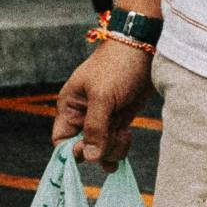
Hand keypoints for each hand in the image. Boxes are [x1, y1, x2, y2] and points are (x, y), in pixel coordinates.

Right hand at [53, 27, 154, 162]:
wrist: (145, 49)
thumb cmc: (118, 65)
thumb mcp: (102, 96)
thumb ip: (95, 128)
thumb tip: (90, 157)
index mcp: (70, 107)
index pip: (60, 140)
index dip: (72, 151)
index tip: (90, 149)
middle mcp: (83, 116)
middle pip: (83, 149)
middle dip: (99, 150)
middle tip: (114, 136)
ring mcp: (102, 119)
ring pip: (101, 150)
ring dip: (113, 149)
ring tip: (124, 134)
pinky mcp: (119, 120)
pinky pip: (114, 144)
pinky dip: (121, 147)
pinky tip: (128, 135)